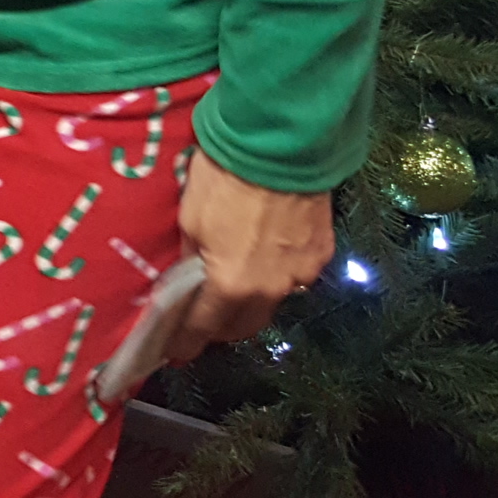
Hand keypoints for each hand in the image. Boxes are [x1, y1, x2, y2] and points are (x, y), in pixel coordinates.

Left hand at [174, 153, 332, 357]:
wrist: (281, 144)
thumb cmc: (224, 178)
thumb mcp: (190, 218)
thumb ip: (190, 257)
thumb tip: (188, 277)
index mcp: (231, 285)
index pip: (204, 328)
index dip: (187, 342)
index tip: (175, 353)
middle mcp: (271, 289)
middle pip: (243, 325)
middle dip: (219, 328)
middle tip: (201, 320)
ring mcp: (302, 273)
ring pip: (271, 303)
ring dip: (249, 303)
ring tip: (232, 288)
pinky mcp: (322, 252)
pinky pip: (294, 278)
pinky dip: (275, 277)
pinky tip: (264, 261)